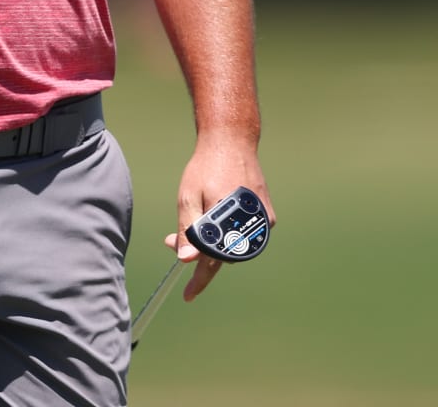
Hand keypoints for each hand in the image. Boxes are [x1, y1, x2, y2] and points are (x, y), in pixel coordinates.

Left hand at [163, 139, 271, 302]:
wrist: (232, 141)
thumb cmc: (207, 167)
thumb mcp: (188, 196)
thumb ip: (188, 229)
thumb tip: (187, 260)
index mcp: (230, 221)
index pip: (213, 262)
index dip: (199, 280)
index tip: (187, 295)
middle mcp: (251, 225)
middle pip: (222, 254)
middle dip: (198, 253)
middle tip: (172, 240)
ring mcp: (261, 221)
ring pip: (232, 244)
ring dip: (212, 240)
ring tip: (194, 218)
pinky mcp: (265, 214)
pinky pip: (243, 232)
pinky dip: (226, 229)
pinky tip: (215, 210)